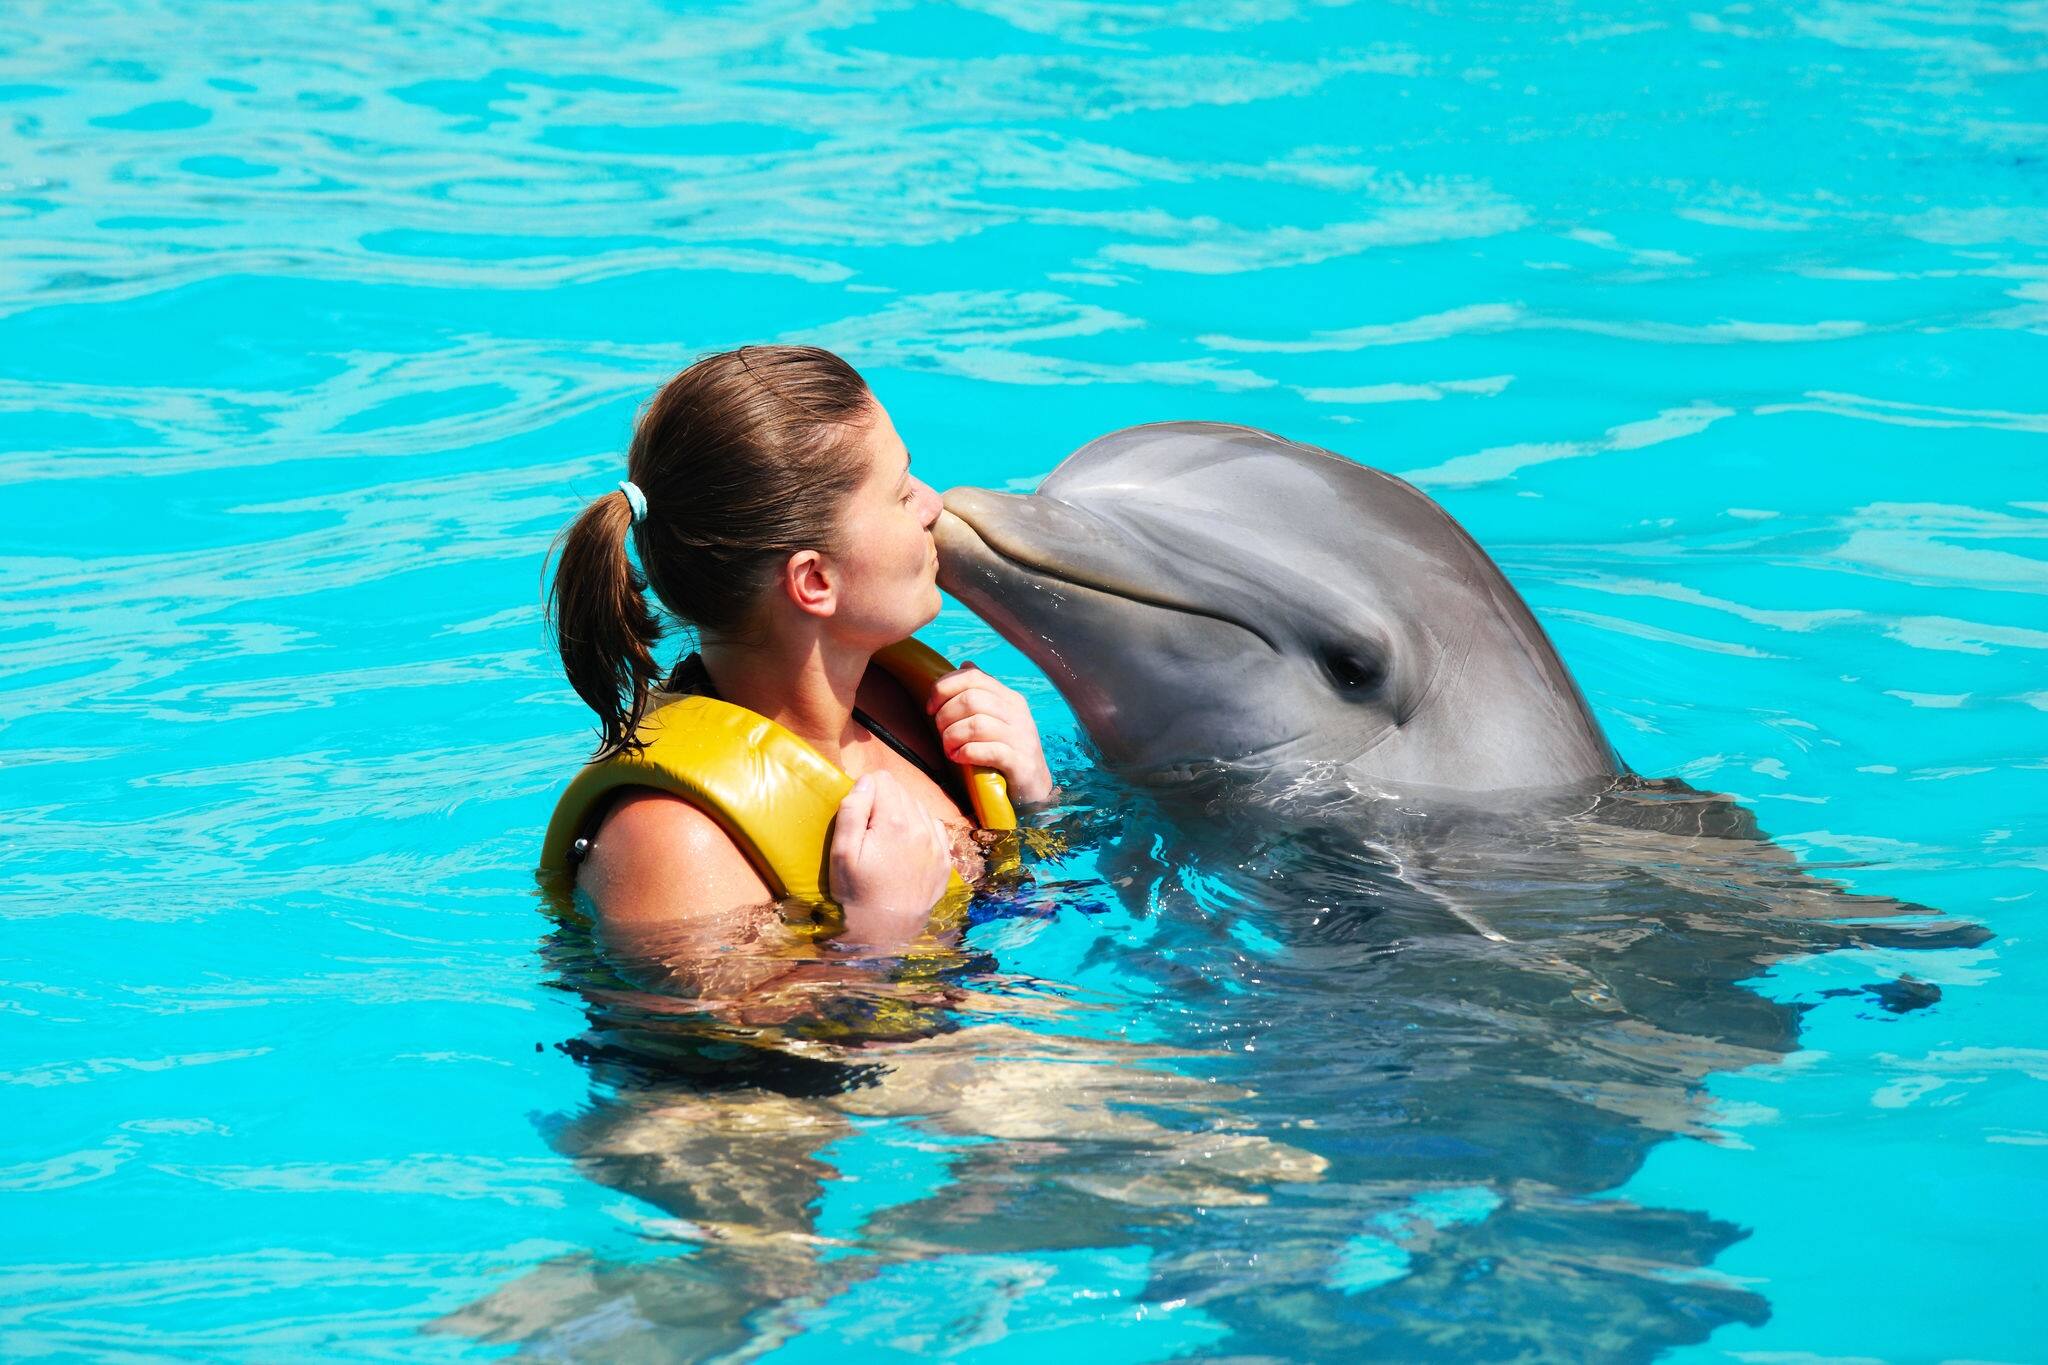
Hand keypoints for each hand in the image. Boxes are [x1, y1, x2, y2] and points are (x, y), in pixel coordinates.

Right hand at [828, 771, 953, 950]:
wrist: (885, 933)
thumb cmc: (857, 894)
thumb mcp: (842, 854)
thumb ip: (852, 811)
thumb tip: (865, 781)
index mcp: (896, 822)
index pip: (882, 779)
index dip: (865, 793)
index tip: (858, 817)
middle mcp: (923, 828)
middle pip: (901, 791)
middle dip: (883, 803)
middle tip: (868, 832)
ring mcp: (938, 845)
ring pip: (918, 808)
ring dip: (901, 815)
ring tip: (885, 842)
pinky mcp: (945, 861)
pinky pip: (934, 828)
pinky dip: (919, 830)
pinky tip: (904, 848)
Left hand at [926, 662, 1054, 806]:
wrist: (1035, 789)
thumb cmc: (1007, 752)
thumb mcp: (998, 718)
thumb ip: (981, 693)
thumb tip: (965, 664)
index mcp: (1009, 698)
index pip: (973, 676)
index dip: (944, 688)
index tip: (930, 708)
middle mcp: (1018, 713)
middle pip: (971, 699)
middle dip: (945, 715)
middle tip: (940, 733)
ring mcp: (1021, 738)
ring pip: (977, 724)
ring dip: (952, 736)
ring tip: (948, 748)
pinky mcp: (1020, 763)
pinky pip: (988, 751)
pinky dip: (966, 753)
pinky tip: (959, 758)